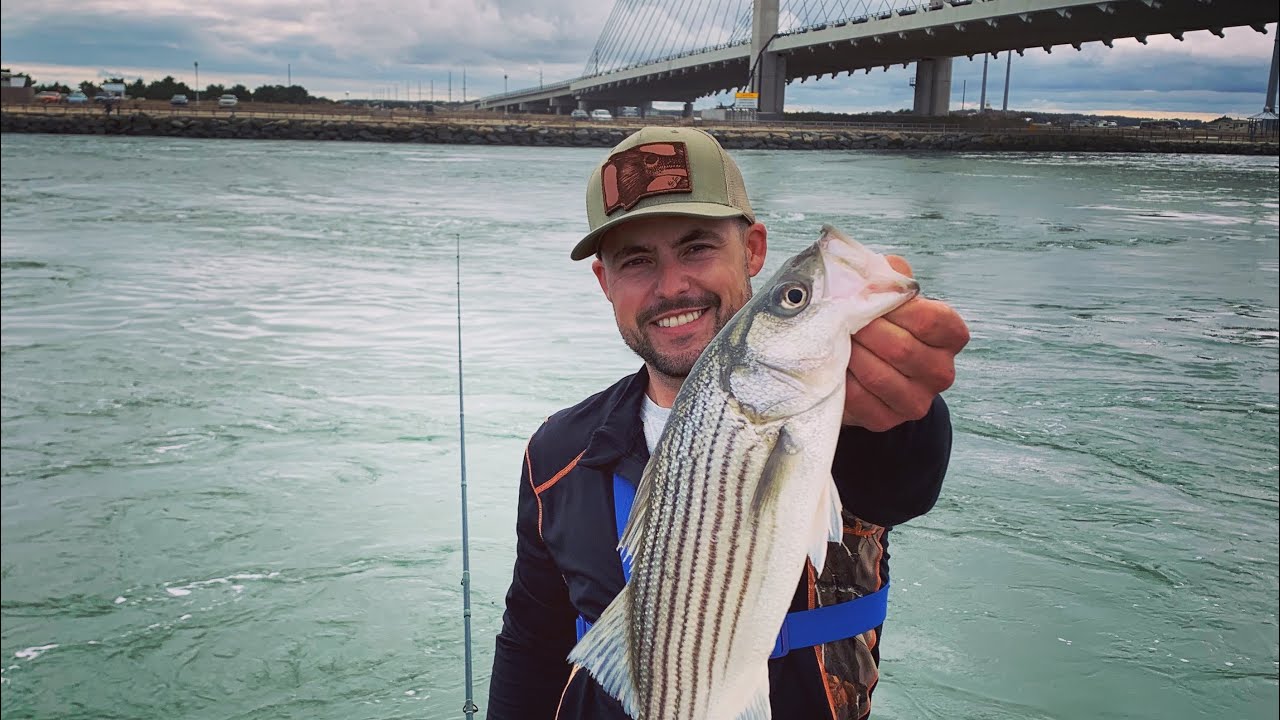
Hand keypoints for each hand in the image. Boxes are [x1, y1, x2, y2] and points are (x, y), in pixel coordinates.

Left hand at [842, 256, 968, 431]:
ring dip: (851, 355)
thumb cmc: (880, 322)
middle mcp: (942, 371)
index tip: (870, 301)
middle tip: (842, 320)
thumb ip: (888, 277)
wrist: (864, 369)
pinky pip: (861, 399)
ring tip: (836, 340)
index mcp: (950, 336)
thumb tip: (874, 272)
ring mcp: (917, 400)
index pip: (932, 320)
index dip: (896, 308)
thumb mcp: (888, 293)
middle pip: (903, 349)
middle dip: (866, 331)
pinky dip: (842, 380)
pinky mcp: (887, 420)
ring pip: (880, 376)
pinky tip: (835, 365)